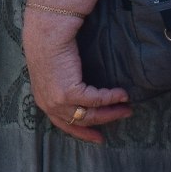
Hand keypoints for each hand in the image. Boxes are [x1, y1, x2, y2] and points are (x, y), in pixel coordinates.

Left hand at [23, 7, 128, 143]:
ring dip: (112, 111)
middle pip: (82, 120)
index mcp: (43, 101)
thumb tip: (81, 92)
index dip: (83, 132)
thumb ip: (62, 86)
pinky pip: (96, 100)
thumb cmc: (50, 47)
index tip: (99, 138)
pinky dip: (111, 98)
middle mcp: (49, 105)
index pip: (64, 124)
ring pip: (90, 113)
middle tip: (124, 115)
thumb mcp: (53, 73)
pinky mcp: (69, 93)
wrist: (46, 33)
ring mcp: (58, 101)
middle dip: (105, 120)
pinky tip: (122, 94)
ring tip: (127, 107)